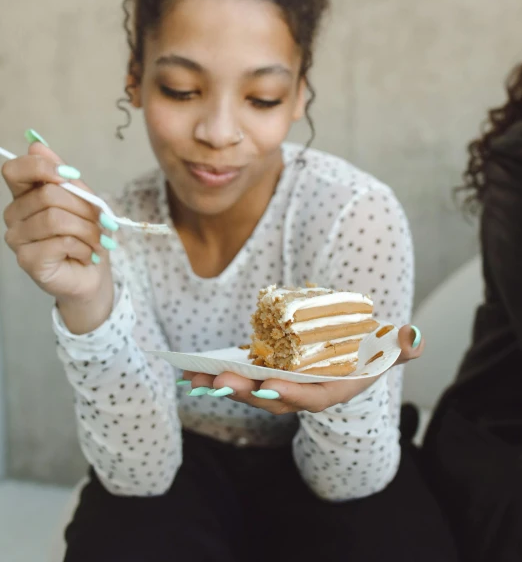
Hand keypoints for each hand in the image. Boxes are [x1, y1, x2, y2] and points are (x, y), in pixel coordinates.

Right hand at [2, 139, 115, 330]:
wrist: (92, 273)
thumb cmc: (86, 234)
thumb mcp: (82, 199)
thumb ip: (62, 174)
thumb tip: (36, 144)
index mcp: (25, 195)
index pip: (14, 170)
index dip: (41, 167)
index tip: (69, 175)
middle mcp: (14, 215)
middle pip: (47, 194)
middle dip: (83, 207)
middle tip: (99, 222)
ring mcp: (17, 239)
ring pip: (55, 218)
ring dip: (86, 229)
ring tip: (95, 240)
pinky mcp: (27, 260)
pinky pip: (60, 242)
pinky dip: (82, 246)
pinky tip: (85, 254)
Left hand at [182, 324, 424, 414]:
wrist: (346, 356)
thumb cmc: (367, 351)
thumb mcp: (386, 348)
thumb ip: (400, 346)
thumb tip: (415, 339)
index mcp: (333, 390)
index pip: (314, 398)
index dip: (294, 394)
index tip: (272, 387)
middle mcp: (305, 394)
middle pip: (274, 398)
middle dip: (248, 391)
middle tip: (221, 380)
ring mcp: (282, 387)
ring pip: (251, 391)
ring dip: (223, 386)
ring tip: (196, 377)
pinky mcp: (265, 377)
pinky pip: (240, 379)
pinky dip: (218, 376)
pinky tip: (194, 371)